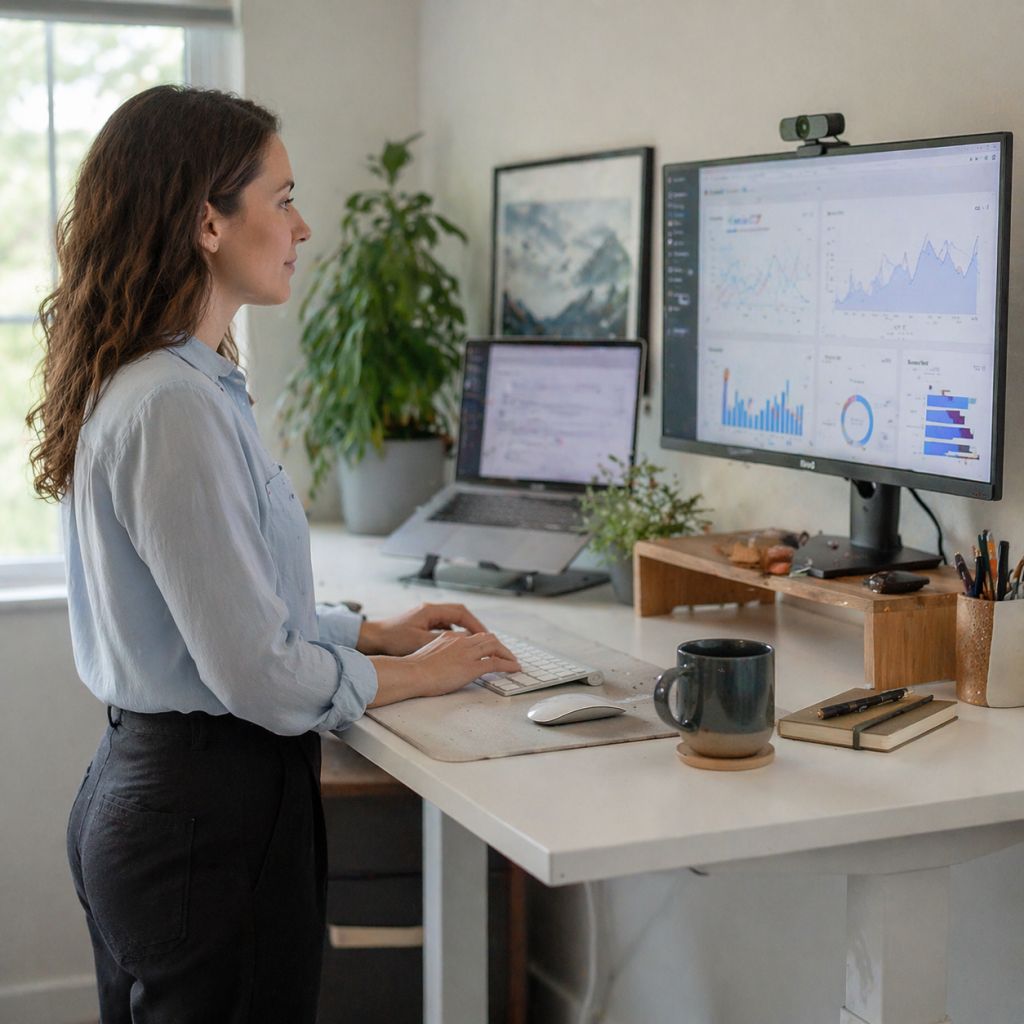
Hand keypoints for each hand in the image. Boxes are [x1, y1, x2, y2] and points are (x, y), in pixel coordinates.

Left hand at [357, 602, 488, 655]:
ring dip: (465, 628)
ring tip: (476, 642)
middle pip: (460, 613)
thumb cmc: (392, 639)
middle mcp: (430, 610)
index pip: (461, 613)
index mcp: (431, 611)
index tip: (487, 636)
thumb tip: (463, 642)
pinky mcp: (422, 623)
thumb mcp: (419, 642)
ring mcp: (426, 616)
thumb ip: (442, 641)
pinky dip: (455, 632)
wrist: (373, 638)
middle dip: (474, 625)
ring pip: (453, 618)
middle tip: (487, 639)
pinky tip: (458, 644)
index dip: (476, 624)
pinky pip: (445, 624)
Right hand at [367, 631, 519, 706]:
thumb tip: (439, 662)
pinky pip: (496, 662)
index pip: (471, 635)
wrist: (411, 673)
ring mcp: (467, 653)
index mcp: (448, 638)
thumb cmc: (412, 669)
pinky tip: (514, 668)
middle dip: (498, 645)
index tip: (487, 649)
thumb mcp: (425, 655)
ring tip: (513, 661)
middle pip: (486, 637)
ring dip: (506, 653)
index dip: (482, 642)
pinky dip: (508, 664)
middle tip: (505, 653)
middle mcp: (460, 641)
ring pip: (494, 646)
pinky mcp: (472, 667)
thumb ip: (436, 654)